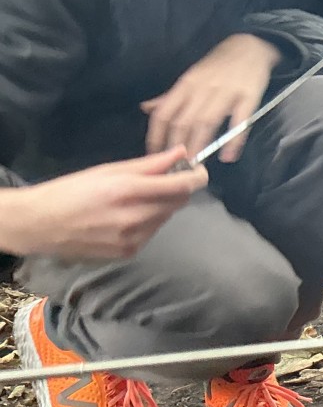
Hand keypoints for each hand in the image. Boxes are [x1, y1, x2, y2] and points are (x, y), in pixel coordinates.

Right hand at [0, 148, 206, 259]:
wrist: (40, 225)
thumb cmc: (72, 191)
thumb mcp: (107, 170)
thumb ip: (149, 164)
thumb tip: (182, 153)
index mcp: (127, 191)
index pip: (180, 186)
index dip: (196, 177)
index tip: (200, 171)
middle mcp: (134, 217)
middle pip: (178, 202)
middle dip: (178, 189)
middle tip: (165, 180)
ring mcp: (132, 239)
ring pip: (166, 218)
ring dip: (162, 206)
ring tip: (137, 199)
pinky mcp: (128, 253)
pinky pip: (152, 233)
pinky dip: (149, 222)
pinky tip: (127, 217)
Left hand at [142, 34, 280, 162]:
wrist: (249, 47)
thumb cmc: (217, 65)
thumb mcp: (191, 77)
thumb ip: (170, 96)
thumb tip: (146, 109)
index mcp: (186, 84)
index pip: (164, 113)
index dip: (157, 136)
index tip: (155, 154)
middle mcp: (202, 88)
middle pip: (183, 121)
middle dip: (176, 145)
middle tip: (175, 166)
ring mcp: (226, 93)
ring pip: (206, 122)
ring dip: (199, 144)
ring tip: (195, 163)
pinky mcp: (248, 97)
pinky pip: (239, 121)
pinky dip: (233, 140)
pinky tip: (228, 156)